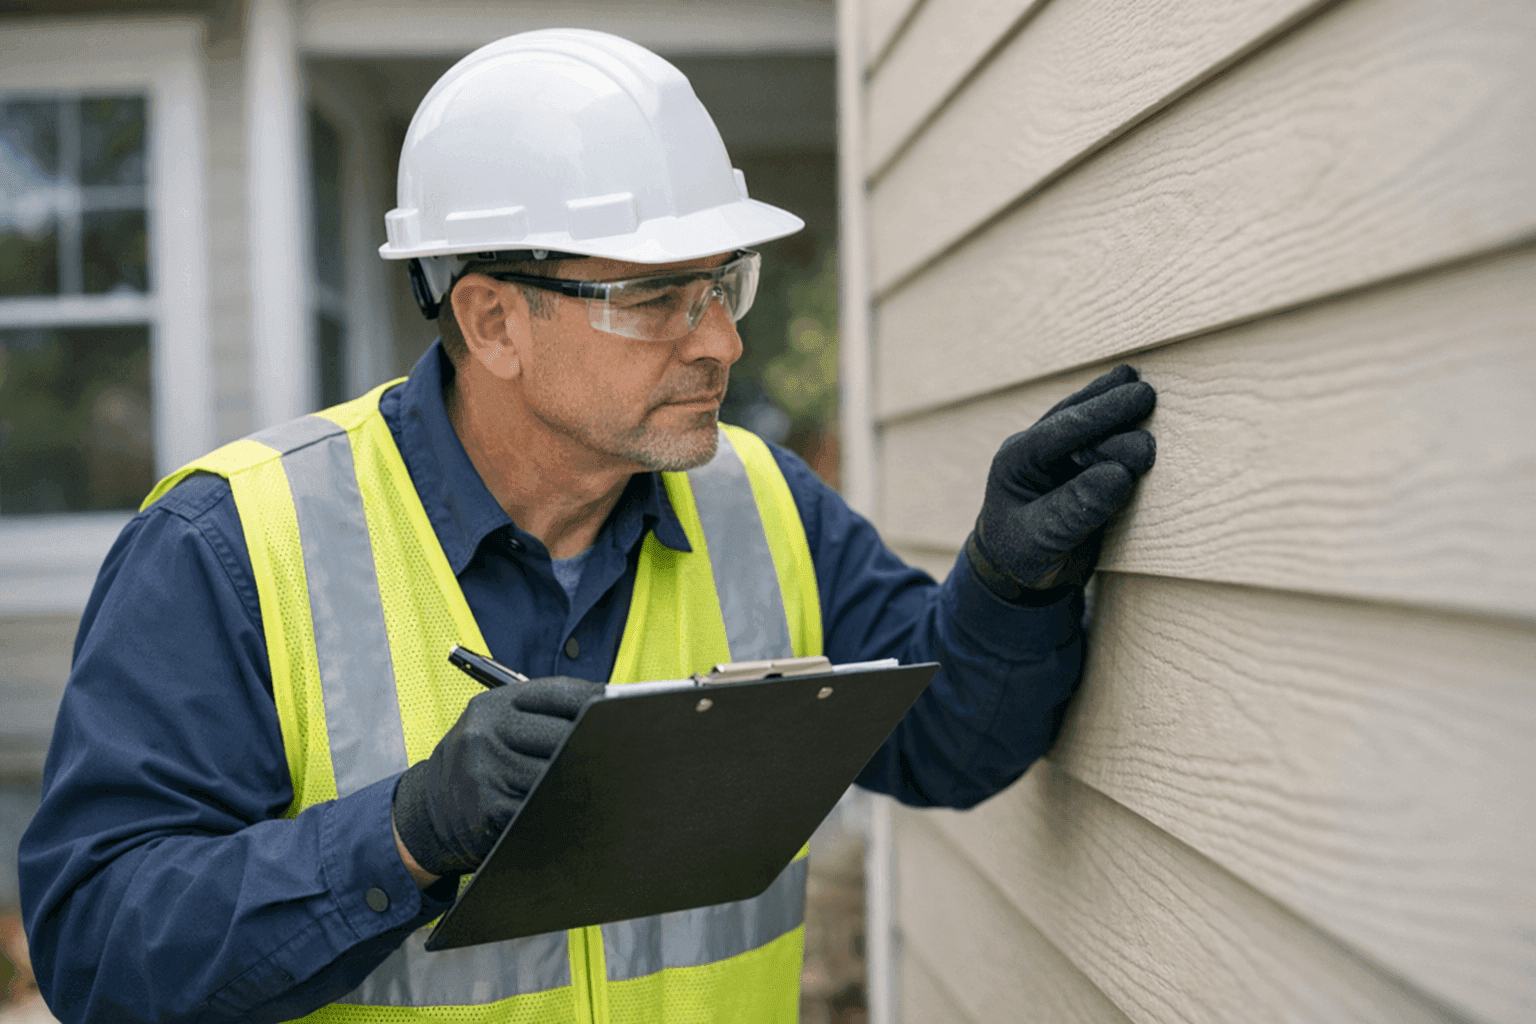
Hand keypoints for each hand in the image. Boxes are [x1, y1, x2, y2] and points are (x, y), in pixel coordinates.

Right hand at [392, 675, 604, 876]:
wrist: (428, 810)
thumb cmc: (480, 764)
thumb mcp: (497, 727)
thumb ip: (542, 717)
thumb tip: (608, 710)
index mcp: (492, 706)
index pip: (559, 693)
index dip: (596, 699)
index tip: (622, 705)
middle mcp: (485, 733)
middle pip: (565, 734)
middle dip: (597, 742)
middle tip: (624, 750)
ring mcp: (485, 771)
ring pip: (559, 773)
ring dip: (585, 780)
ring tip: (606, 778)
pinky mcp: (490, 809)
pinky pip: (544, 805)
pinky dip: (565, 807)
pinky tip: (575, 806)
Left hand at [967, 364, 1156, 601]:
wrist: (1015, 575)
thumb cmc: (1021, 557)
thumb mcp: (1043, 539)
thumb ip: (1078, 508)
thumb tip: (1120, 473)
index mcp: (1016, 460)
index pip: (1063, 429)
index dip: (1101, 413)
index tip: (1137, 399)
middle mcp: (1034, 450)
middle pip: (1075, 416)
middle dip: (1111, 406)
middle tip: (1149, 396)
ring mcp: (1056, 456)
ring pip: (1087, 421)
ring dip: (1115, 408)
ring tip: (1145, 392)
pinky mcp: (1076, 466)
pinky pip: (1099, 439)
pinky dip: (1118, 425)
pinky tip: (1138, 410)